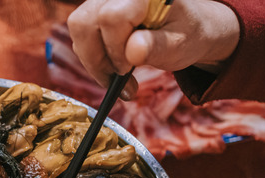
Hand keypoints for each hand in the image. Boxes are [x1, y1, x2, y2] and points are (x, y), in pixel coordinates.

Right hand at [67, 0, 239, 98]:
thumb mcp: (179, 44)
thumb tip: (133, 52)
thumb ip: (157, 47)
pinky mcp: (96, 11)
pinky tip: (114, 66)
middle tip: (117, 79)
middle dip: (97, 58)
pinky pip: (81, 34)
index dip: (115, 49)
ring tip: (117, 76)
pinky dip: (93, 56)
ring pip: (78, 29)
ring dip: (93, 60)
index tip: (128, 69)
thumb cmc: (186, 33)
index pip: (111, 18)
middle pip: (83, 22)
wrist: (186, 26)